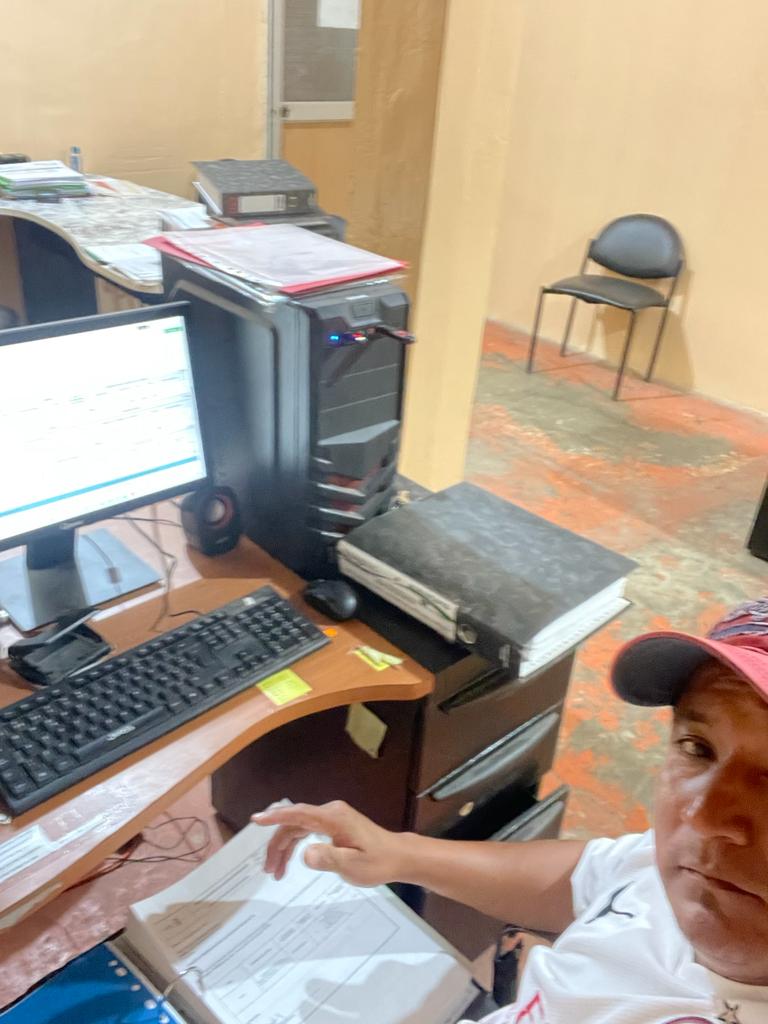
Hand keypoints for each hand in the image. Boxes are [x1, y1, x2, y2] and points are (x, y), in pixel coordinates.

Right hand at [253, 801, 405, 885]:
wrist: (398, 856)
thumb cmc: (378, 861)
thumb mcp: (353, 865)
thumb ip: (328, 859)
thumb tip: (305, 854)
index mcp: (333, 818)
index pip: (298, 814)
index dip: (276, 816)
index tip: (256, 819)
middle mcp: (330, 813)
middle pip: (294, 824)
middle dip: (277, 845)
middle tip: (269, 870)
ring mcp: (332, 818)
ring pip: (299, 828)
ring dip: (285, 848)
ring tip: (276, 872)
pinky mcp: (335, 825)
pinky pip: (307, 831)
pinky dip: (297, 845)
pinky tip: (292, 860)